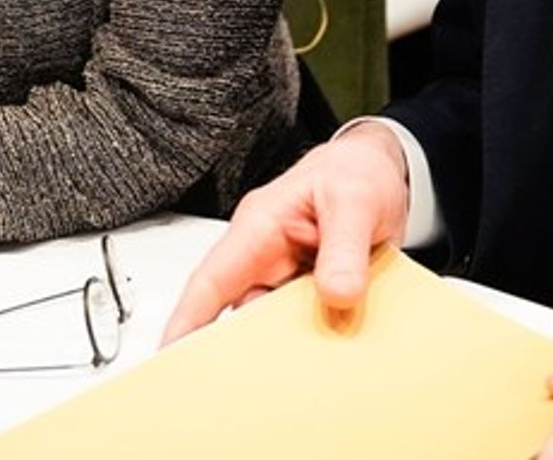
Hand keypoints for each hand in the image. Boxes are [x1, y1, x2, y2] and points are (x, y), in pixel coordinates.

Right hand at [160, 126, 409, 345]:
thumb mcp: (355, 201)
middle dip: (239, 349)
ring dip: (290, 346)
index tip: (171, 354)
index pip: (212, 279)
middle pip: (240, 311)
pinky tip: (335, 351)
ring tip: (306, 370)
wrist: (380, 168)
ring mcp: (288, 275)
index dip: (187, 319)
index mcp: (259, 226)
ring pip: (276, 323)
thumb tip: (338, 293)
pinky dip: (319, 338)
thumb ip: (344, 248)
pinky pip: (308, 322)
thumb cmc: (355, 170)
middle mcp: (266, 254)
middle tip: (250, 383)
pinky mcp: (312, 290)